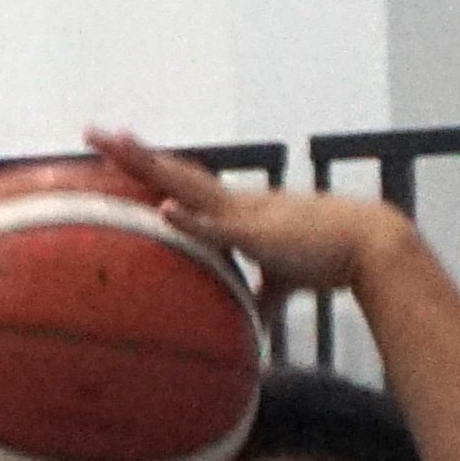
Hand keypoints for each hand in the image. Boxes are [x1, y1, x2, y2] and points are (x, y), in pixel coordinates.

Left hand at [88, 128, 410, 298]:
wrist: (369, 246)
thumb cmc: (329, 259)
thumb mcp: (284, 282)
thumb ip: (262, 299)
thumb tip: (251, 328)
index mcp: (234, 211)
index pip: (182, 184)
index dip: (149, 170)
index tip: (116, 155)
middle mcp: (232, 202)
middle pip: (171, 172)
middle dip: (130, 153)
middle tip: (91, 132)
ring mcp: (242, 214)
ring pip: (185, 183)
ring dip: (148, 165)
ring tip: (112, 144)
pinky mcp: (257, 233)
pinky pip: (216, 226)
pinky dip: (188, 219)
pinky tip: (161, 209)